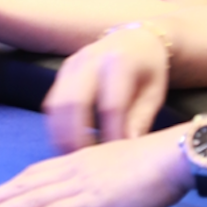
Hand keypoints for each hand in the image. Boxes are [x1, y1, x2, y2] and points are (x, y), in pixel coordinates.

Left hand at [0, 126, 191, 206]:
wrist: (176, 154)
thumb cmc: (155, 165)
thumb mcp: (119, 172)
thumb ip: (99, 182)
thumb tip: (88, 195)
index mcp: (78, 161)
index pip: (33, 175)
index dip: (7, 188)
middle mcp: (73, 169)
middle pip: (24, 185)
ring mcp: (82, 183)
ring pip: (31, 198)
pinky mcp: (94, 199)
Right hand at [44, 26, 169, 152]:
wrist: (135, 39)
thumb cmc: (149, 71)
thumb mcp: (154, 94)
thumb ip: (140, 121)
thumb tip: (126, 154)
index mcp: (120, 61)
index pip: (111, 105)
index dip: (111, 135)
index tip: (116, 162)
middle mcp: (91, 58)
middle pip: (74, 102)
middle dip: (77, 138)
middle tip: (84, 166)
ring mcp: (72, 64)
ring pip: (57, 103)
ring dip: (61, 135)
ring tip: (71, 160)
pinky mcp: (62, 72)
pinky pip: (51, 102)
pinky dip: (56, 127)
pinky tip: (66, 145)